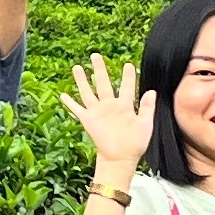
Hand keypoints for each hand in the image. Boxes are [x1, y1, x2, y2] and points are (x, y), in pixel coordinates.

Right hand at [58, 54, 156, 184]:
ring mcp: (98, 112)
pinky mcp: (88, 120)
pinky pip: (77, 109)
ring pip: (88, 91)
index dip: (128, 76)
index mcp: (125, 106)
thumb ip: (147, 107)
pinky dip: (69, 103)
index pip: (126, 86)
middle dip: (100, 69)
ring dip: (82, 80)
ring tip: (77, 67)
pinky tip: (63, 95)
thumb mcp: (146, 124)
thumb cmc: (135, 144)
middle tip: (96, 55)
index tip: (128, 64)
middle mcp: (110, 106)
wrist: (121, 159)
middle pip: (103, 82)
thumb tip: (151, 91)